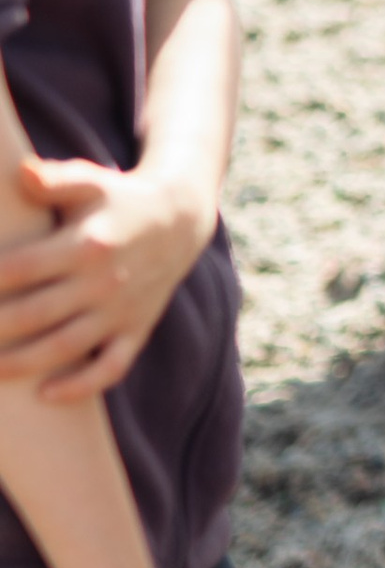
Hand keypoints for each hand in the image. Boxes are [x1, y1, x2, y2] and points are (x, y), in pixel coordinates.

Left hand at [0, 156, 215, 397]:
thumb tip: (21, 173)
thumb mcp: (89, 181)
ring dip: (22, 363)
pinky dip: (80, 386)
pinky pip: (109, 367)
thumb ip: (52, 179)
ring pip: (65, 347)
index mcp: (86, 243)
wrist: (180, 220)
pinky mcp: (135, 330)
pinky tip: (46, 394)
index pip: (21, 268)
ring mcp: (120, 310)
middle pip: (35, 314)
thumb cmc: (118, 199)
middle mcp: (103, 281)